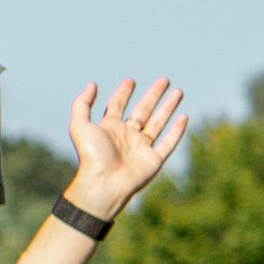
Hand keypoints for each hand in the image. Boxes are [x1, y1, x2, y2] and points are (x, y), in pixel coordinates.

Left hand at [60, 77, 192, 213]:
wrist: (103, 183)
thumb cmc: (90, 156)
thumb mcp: (80, 125)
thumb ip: (83, 104)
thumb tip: (92, 84)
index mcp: (110, 127)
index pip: (117, 104)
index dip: (124, 92)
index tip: (130, 81)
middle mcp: (127, 135)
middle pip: (143, 110)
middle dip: (154, 94)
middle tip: (164, 80)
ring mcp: (141, 147)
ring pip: (159, 122)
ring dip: (169, 107)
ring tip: (178, 92)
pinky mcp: (153, 160)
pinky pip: (168, 143)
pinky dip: (177, 131)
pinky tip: (183, 117)